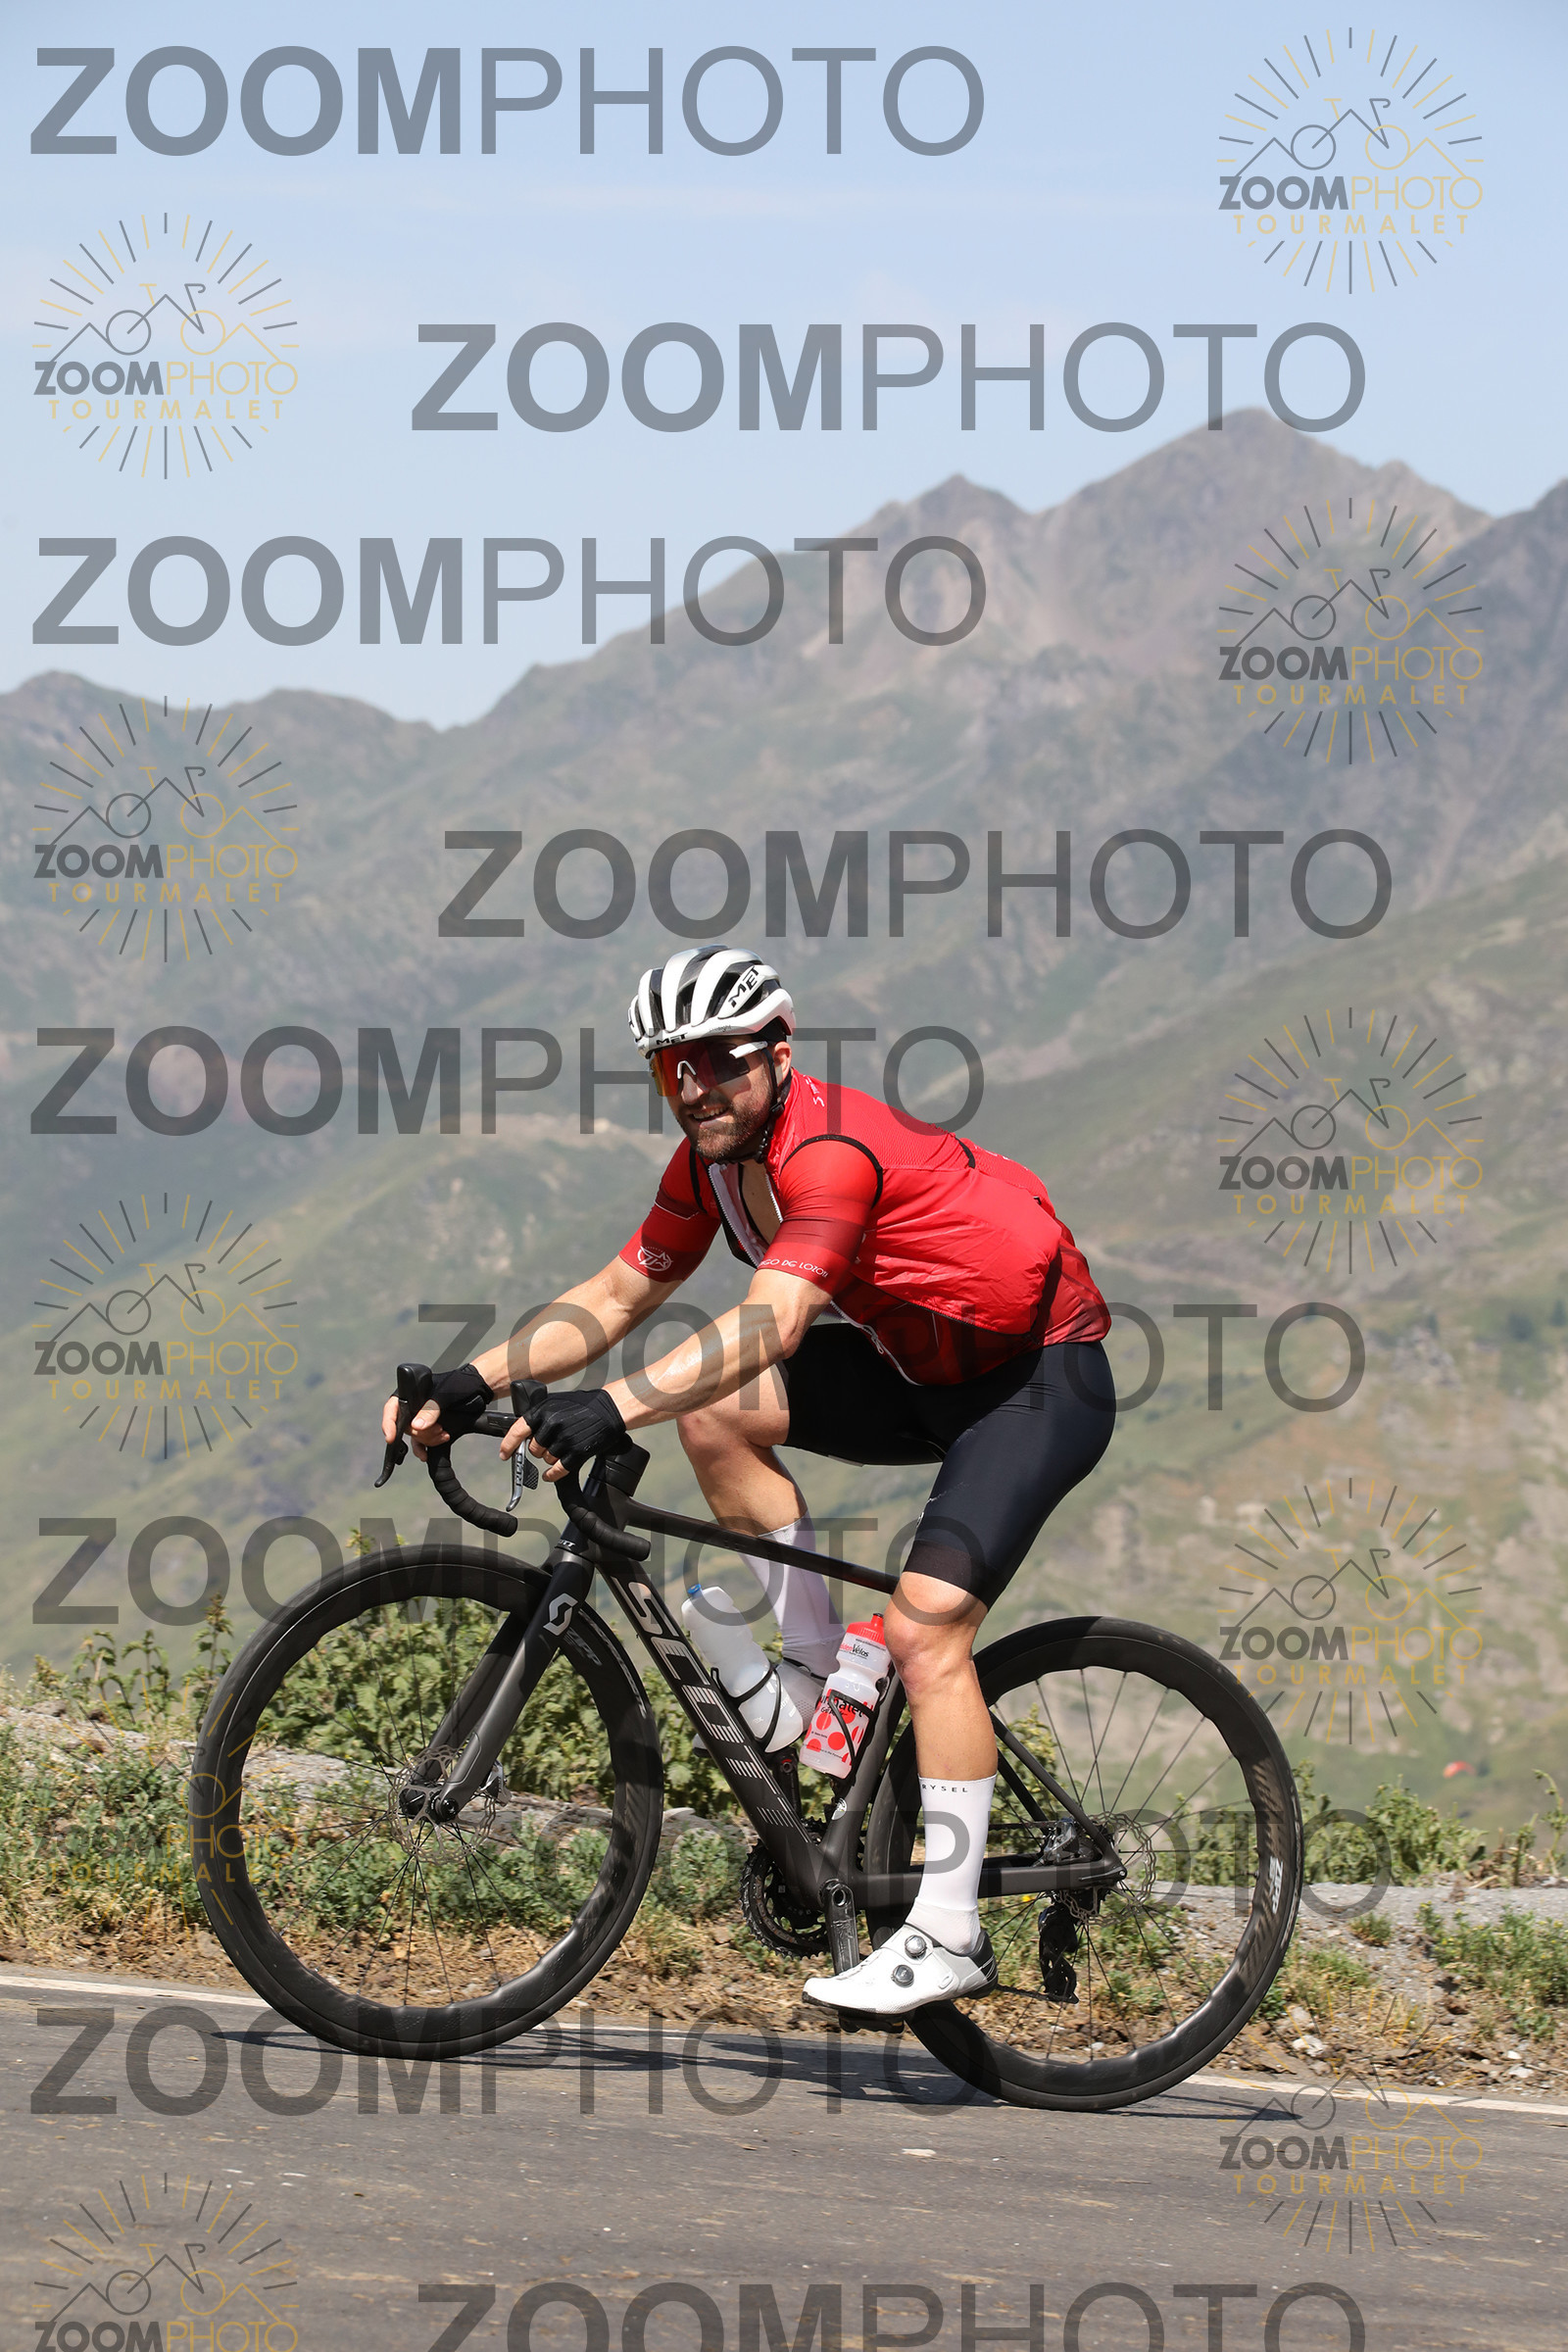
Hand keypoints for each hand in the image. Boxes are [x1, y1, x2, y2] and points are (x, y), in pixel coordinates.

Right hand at [380, 1364, 491, 1459]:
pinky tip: (427, 1455)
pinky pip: (420, 1443)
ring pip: (415, 1436)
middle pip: (405, 1427)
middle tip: (439, 1429)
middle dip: (421, 1432)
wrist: (478, 1389)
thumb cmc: (460, 1383)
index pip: (392, 1408)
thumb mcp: (446, 1393)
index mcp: (411, 1393)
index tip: (390, 1437)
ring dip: (428, 1439)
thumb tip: (416, 1427)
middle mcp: (413, 1406)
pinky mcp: (430, 1428)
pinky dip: (423, 1449)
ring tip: (444, 1434)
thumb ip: (432, 1408)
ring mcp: (421, 1418)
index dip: (389, 1423)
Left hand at [501, 1385, 626, 1479]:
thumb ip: (538, 1417)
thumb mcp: (555, 1403)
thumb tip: (522, 1435)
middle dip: (539, 1450)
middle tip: (550, 1443)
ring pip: (546, 1460)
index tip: (504, 1455)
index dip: (508, 1445)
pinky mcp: (578, 1451)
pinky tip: (552, 1474)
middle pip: (533, 1449)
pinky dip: (553, 1474)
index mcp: (543, 1411)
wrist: (610, 1408)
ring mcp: (565, 1439)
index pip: (517, 1431)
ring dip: (551, 1458)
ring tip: (564, 1446)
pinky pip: (558, 1470)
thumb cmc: (583, 1405)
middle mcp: (551, 1425)